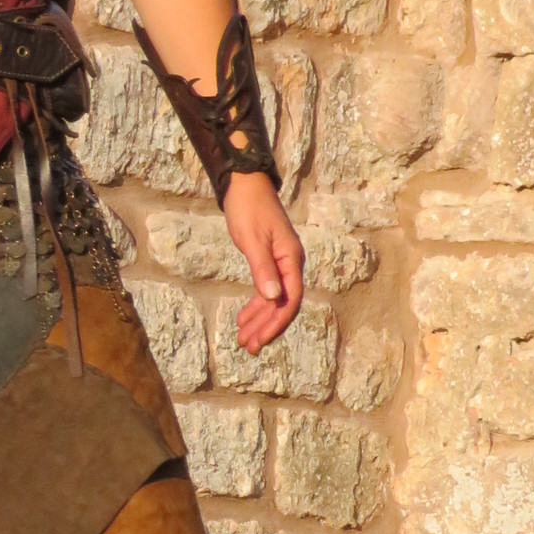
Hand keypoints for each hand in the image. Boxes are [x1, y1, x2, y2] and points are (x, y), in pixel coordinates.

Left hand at [225, 170, 303, 351]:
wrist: (244, 185)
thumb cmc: (248, 209)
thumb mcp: (252, 240)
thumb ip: (262, 269)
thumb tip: (273, 298)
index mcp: (291, 259)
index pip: (290, 300)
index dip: (276, 323)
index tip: (260, 340)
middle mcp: (290, 264)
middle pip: (282, 304)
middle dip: (266, 327)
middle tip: (248, 347)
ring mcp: (281, 262)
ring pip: (274, 299)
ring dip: (259, 320)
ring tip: (243, 340)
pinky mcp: (270, 260)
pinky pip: (267, 289)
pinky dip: (255, 305)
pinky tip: (243, 318)